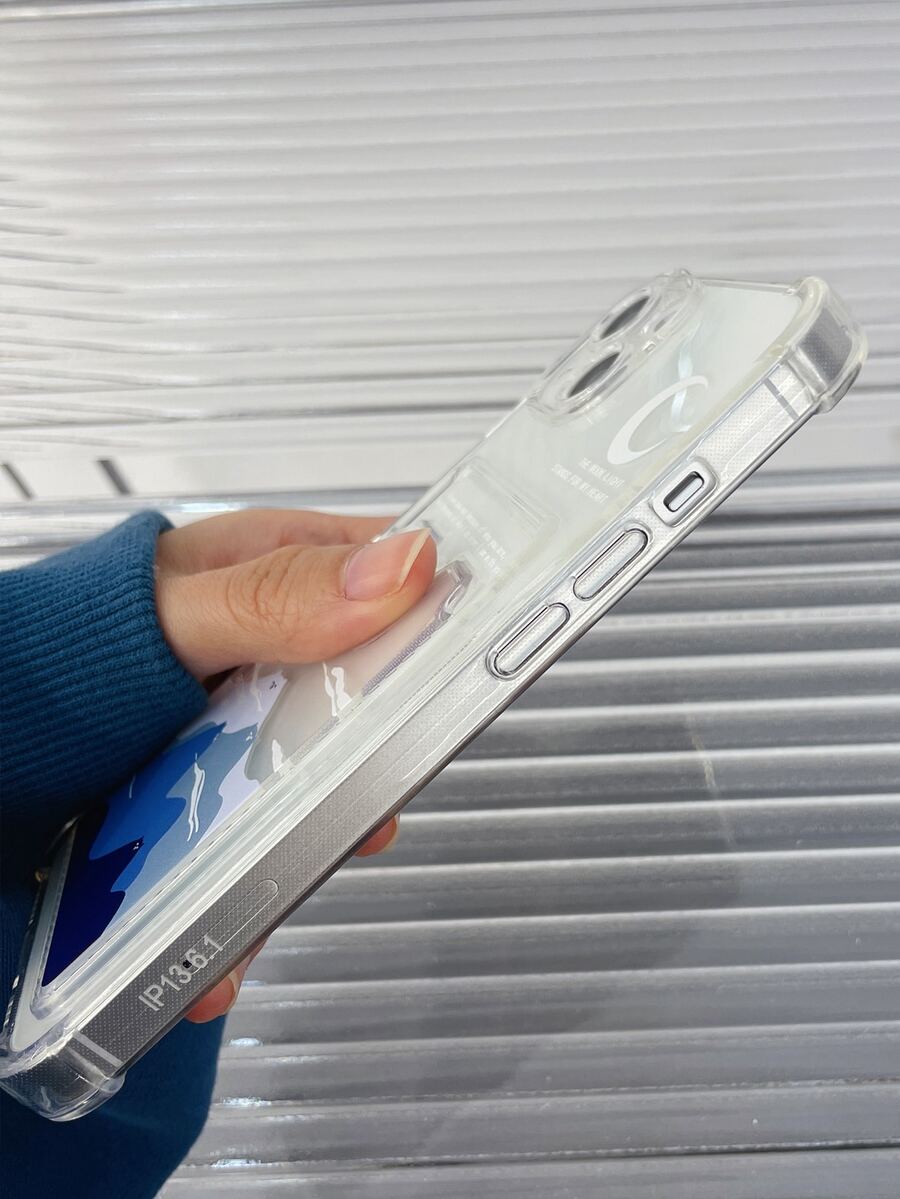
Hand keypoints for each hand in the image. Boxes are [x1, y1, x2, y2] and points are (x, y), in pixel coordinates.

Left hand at [154, 507, 435, 1020]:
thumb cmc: (67, 653)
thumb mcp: (173, 615)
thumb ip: (275, 596)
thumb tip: (401, 569)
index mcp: (276, 580)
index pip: (391, 589)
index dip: (440, 629)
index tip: (468, 679)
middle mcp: (271, 658)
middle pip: (364, 707)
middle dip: (369, 769)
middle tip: (367, 812)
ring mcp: (246, 734)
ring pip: (313, 790)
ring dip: (302, 855)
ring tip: (275, 900)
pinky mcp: (218, 799)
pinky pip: (256, 852)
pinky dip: (244, 907)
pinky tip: (220, 952)